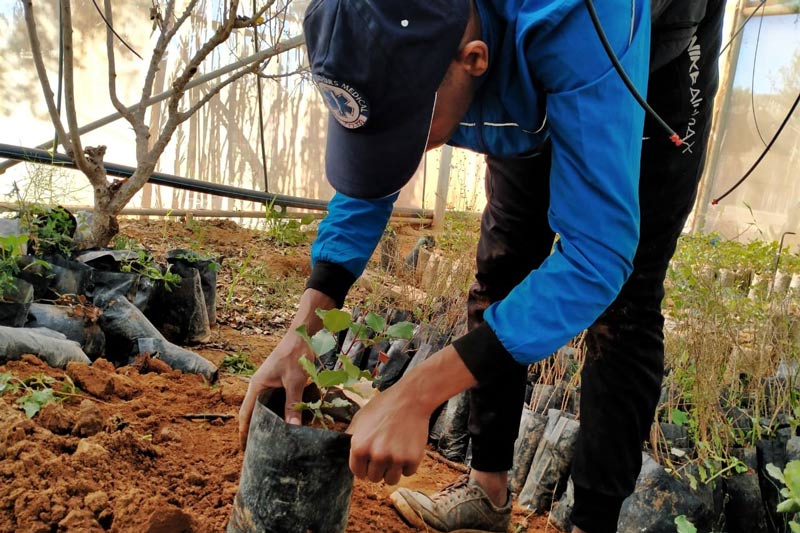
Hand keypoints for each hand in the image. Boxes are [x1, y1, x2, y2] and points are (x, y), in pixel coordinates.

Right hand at [238, 288, 335, 449]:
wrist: (305, 334)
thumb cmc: (295, 354)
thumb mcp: (294, 381)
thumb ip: (292, 404)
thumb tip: (292, 428)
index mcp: (257, 387)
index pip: (245, 414)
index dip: (244, 432)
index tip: (245, 450)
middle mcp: (261, 387)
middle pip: (255, 413)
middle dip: (257, 431)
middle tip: (262, 451)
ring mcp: (271, 384)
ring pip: (268, 408)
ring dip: (271, 422)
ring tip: (276, 441)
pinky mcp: (282, 382)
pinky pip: (280, 401)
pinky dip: (283, 412)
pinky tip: (292, 422)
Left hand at [346, 345, 478, 484]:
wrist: (411, 399)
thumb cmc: (384, 406)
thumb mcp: (360, 418)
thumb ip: (351, 437)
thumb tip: (341, 451)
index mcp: (359, 447)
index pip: (358, 473)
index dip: (364, 466)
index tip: (370, 458)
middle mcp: (376, 455)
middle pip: (374, 478)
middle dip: (379, 467)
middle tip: (386, 451)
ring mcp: (395, 458)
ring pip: (390, 480)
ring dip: (393, 470)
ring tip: (395, 453)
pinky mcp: (412, 459)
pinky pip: (407, 472)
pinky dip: (408, 464)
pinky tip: (407, 447)